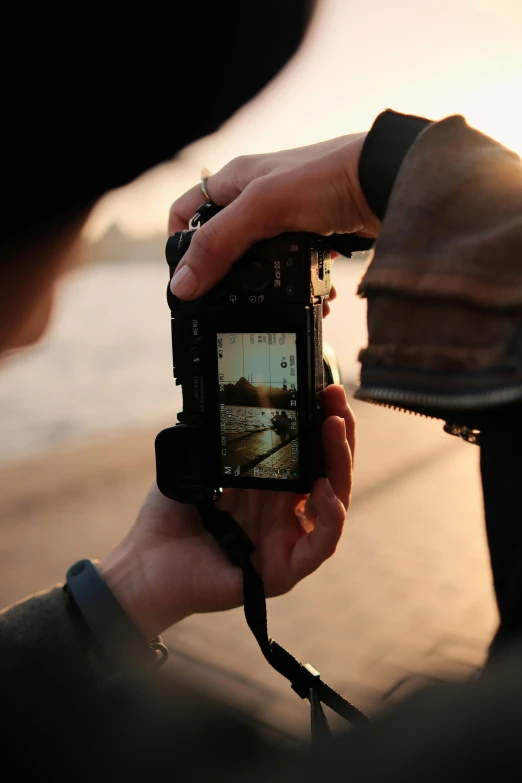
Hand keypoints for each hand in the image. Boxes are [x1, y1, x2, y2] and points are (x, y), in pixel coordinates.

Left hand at [100, 385, 353, 639]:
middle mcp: (285, 510)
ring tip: (335, 430)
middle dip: (338, 431)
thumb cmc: (171, 516)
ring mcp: (288, 538)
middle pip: (329, 469)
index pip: (310, 450)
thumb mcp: (198, 466)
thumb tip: (236, 399)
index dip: (320, 420)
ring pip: (335, 501)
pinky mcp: (284, 570)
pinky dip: (331, 517)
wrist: (148, 563)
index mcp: (270, 485)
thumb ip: (220, 438)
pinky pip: (321, 544)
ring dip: (340, 463)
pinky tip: (326, 489)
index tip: (323, 389)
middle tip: (336, 398)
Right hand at [168, 133, 380, 301]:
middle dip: (227, 277)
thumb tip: (183, 284)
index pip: (186, 215)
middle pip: (222, 246)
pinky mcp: (311, 237)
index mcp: (234, 182)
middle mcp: (255, 199)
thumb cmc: (327, 177)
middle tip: (233, 304)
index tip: (187, 281)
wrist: (388, 181)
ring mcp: (284, 219)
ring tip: (278, 306)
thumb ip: (219, 244)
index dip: (179, 247)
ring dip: (265, 288)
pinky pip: (292, 269)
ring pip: (258, 262)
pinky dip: (298, 287)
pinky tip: (313, 298)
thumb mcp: (262, 208)